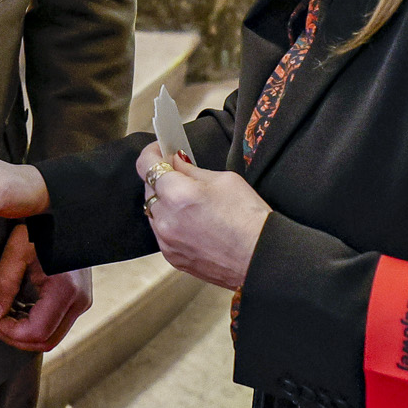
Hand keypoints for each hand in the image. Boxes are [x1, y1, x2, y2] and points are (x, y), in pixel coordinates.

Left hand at [0, 224, 90, 350]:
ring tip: (4, 312)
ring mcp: (82, 301)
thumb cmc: (41, 226)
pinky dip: (34, 322)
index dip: (10, 333)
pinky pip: (55, 323)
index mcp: (65, 289)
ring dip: (24, 331)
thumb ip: (3, 284)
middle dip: (16, 337)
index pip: (36, 333)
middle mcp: (79, 301)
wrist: (64, 212)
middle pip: (45, 341)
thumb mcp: (17, 250)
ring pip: (51, 336)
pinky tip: (18, 306)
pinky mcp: (78, 299)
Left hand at [136, 141, 269, 291]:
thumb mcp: (224, 180)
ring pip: (154, 212)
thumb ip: (192, 170)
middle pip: (149, 188)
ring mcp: (167, 240)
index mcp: (177, 193)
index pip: (146, 165)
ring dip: (164, 202)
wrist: (261, 257)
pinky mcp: (173, 257)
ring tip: (188, 202)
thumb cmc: (249, 219)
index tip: (159, 150)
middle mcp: (166, 218)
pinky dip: (170, 223)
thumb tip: (176, 162)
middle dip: (161, 178)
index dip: (152, 153)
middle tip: (179, 175)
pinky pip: (161, 233)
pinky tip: (190, 222)